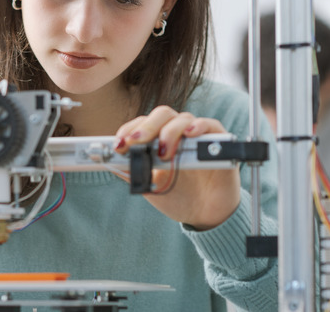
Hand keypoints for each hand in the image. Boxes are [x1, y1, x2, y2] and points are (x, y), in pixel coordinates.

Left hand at [114, 105, 240, 229]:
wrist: (205, 215)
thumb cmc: (178, 196)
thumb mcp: (150, 186)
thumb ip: (133, 172)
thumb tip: (110, 160)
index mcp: (159, 139)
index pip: (143, 124)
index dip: (129, 130)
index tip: (119, 145)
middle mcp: (178, 133)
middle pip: (162, 115)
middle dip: (146, 127)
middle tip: (135, 142)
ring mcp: (198, 136)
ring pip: (182, 119)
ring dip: (169, 132)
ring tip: (164, 153)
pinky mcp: (219, 142)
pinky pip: (210, 125)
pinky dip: (199, 126)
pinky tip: (190, 134)